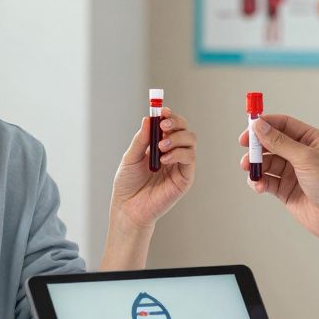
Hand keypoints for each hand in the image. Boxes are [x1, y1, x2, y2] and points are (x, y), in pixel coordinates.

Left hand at [111, 107, 196, 229]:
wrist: (128, 208)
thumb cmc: (128, 185)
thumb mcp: (131, 157)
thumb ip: (141, 140)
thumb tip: (148, 119)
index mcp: (160, 146)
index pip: (171, 126)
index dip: (169, 116)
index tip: (162, 110)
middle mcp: (173, 153)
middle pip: (184, 129)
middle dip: (176, 123)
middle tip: (163, 125)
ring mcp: (180, 165)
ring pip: (190, 141)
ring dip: (176, 138)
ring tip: (160, 146)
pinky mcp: (185, 178)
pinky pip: (190, 158)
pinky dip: (179, 153)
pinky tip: (165, 158)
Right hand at [239, 114, 318, 255]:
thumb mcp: (305, 158)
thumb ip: (280, 142)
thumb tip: (260, 126)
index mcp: (311, 140)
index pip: (284, 125)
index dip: (265, 124)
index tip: (249, 127)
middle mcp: (300, 154)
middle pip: (271, 143)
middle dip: (257, 146)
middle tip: (245, 148)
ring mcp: (292, 172)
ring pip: (266, 163)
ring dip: (256, 166)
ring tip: (250, 171)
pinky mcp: (285, 189)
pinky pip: (266, 181)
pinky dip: (259, 182)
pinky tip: (259, 186)